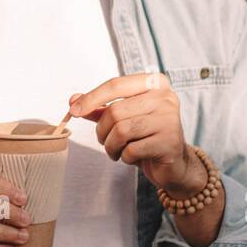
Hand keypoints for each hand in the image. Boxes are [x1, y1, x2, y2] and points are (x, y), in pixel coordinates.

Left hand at [68, 74, 197, 196]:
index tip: (73, 111)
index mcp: (154, 82)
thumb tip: (73, 100)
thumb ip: (100, 107)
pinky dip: (124, 157)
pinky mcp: (170, 142)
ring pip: (121, 131)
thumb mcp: (123, 118)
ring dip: (111, 146)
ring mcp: (169, 119)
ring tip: (116, 151)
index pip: (115, 85)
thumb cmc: (145, 136)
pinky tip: (132, 157)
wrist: (174, 163)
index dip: (91, 98)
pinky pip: (132, 149)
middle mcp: (165, 97)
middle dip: (102, 130)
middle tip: (104, 141)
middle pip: (115, 111)